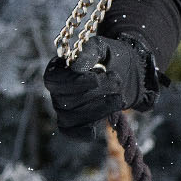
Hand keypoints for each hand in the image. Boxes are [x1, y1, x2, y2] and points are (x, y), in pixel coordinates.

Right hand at [43, 35, 160, 136]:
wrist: (127, 72)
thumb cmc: (109, 57)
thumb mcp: (101, 48)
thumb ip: (89, 53)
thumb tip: (75, 67)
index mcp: (57, 70)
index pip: (54, 80)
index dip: (74, 83)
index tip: (96, 79)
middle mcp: (57, 91)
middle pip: (65, 100)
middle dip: (95, 93)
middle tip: (116, 81)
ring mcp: (64, 108)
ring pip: (70, 117)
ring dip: (98, 109)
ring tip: (119, 98)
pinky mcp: (76, 123)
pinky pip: (70, 132)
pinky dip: (81, 133)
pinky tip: (94, 131)